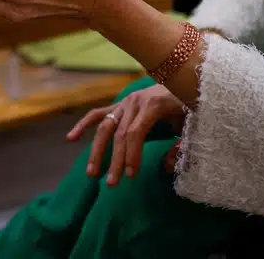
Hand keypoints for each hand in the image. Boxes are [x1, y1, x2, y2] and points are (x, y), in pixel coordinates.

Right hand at [68, 84, 186, 184]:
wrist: (186, 78)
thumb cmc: (192, 104)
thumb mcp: (193, 124)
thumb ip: (182, 145)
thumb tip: (167, 166)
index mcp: (153, 104)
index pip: (135, 133)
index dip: (131, 155)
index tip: (131, 176)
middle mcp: (135, 101)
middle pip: (119, 133)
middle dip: (114, 160)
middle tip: (111, 184)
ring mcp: (125, 102)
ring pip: (105, 126)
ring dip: (97, 150)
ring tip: (90, 173)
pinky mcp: (120, 105)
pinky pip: (98, 114)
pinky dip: (84, 125)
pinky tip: (70, 138)